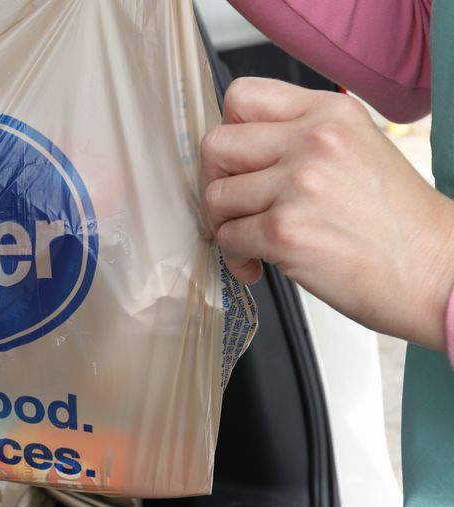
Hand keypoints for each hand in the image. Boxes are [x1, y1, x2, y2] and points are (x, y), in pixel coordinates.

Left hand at [200, 77, 453, 351]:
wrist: (436, 271)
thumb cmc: (397, 222)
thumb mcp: (357, 149)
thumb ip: (300, 137)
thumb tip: (238, 151)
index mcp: (329, 111)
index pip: (241, 96)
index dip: (227, 132)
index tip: (235, 161)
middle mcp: (313, 140)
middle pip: (216, 145)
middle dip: (214, 182)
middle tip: (232, 206)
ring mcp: (297, 184)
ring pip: (215, 196)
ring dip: (224, 226)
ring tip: (251, 242)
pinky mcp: (284, 231)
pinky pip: (227, 238)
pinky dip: (235, 257)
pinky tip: (260, 264)